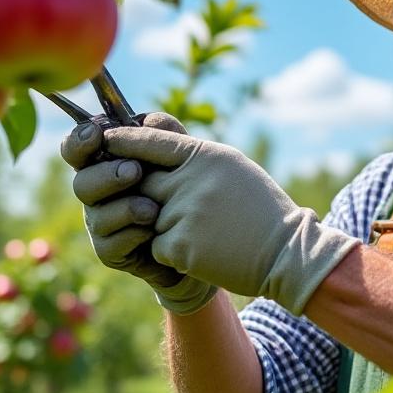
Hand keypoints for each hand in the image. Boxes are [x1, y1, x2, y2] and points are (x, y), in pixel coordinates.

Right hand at [60, 112, 216, 314]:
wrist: (203, 237)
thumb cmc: (184, 187)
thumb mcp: (181, 154)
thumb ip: (165, 132)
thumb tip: (147, 120)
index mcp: (105, 163)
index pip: (77, 149)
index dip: (79, 141)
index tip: (96, 134)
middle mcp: (97, 193)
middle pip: (81, 183)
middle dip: (107, 176)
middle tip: (135, 172)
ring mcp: (101, 224)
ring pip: (96, 215)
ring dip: (125, 208)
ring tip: (152, 209)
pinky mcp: (111, 252)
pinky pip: (111, 244)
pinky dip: (133, 235)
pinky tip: (153, 231)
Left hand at [103, 125, 359, 315]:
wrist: (286, 253)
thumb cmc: (261, 209)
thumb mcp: (232, 168)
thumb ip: (194, 157)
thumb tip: (155, 142)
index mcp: (203, 156)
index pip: (151, 140)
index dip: (126, 140)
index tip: (107, 139)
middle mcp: (188, 180)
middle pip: (141, 181)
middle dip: (145, 194)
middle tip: (164, 204)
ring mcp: (181, 213)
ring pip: (147, 217)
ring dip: (166, 227)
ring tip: (205, 234)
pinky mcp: (178, 245)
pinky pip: (157, 246)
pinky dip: (174, 252)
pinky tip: (204, 253)